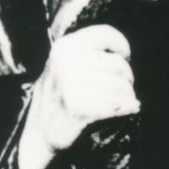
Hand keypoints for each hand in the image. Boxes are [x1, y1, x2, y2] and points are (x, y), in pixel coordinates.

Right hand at [18, 25, 139, 168]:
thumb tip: (122, 48)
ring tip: (122, 101)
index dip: (122, 45)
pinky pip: (120, 104)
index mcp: (64, 48)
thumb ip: (84, 51)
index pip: (105, 34)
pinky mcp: (81, 109)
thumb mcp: (61, 64)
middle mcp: (67, 63)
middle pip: (118, 64)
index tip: (125, 56)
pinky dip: (129, 107)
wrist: (39, 134)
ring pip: (122, 85)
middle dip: (126, 78)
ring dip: (128, 95)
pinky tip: (129, 109)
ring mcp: (72, 86)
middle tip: (121, 88)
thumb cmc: (57, 96)